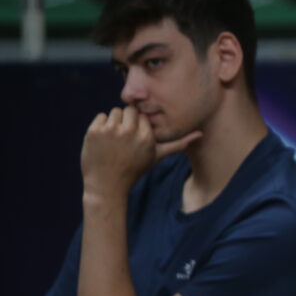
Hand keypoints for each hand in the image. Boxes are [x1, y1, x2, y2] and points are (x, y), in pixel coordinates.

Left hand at [81, 106, 200, 199]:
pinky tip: (104, 140)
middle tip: (124, 138)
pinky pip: (100, 116)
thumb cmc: (135, 169)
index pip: (143, 116)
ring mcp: (110, 131)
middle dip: (127, 121)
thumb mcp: (157, 157)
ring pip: (114, 111)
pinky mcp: (94, 132)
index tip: (135, 139)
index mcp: (146, 137)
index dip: (139, 126)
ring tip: (114, 139)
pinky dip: (101, 126)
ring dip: (114, 122)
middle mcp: (129, 132)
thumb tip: (201, 133)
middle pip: (129, 111)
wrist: (107, 184)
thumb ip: (178, 144)